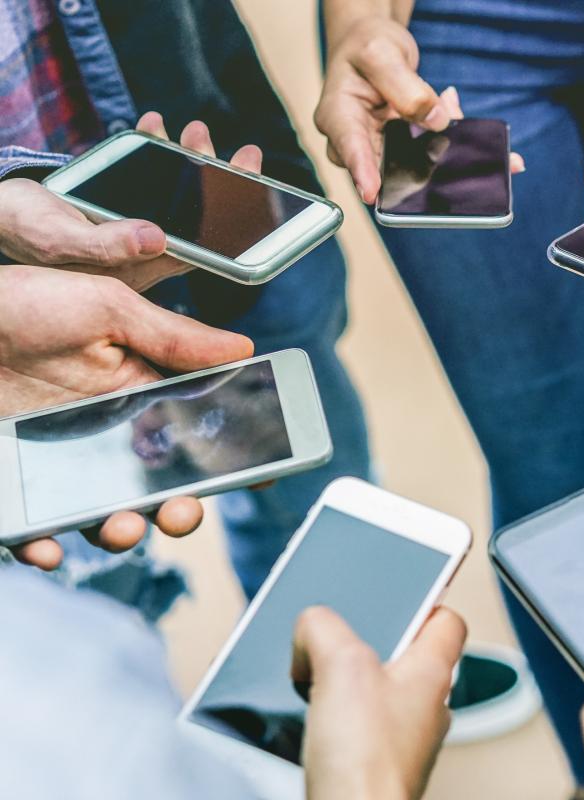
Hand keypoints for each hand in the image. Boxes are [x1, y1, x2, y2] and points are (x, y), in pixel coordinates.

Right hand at [0, 113, 262, 291]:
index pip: (205, 250)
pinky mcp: (121, 204)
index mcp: (141, 268)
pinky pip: (149, 177)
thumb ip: (106, 244)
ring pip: (180, 195)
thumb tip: (155, 237)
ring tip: (196, 131)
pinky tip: (154, 125)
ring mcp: (135, 225)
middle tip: (245, 155)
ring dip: (193, 161)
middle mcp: (146, 249)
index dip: (238, 226)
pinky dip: (155, 148)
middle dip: (227, 184)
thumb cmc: (24, 232)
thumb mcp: (60, 239)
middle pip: (203, 219)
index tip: (257, 195)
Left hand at [0, 264, 252, 568]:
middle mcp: (107, 432)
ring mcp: (62, 462)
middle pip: (163, 486)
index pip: (200, 430)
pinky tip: (49, 548)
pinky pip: (36, 530)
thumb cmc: (19, 304)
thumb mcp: (105, 306)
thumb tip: (242, 347)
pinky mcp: (19, 483)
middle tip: (185, 509)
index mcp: (139, 390)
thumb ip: (173, 335)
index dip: (236, 454)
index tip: (265, 470)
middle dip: (184, 508)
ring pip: (108, 515)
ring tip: (123, 527)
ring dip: (125, 532)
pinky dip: (45, 548)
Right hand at [293, 606, 466, 799]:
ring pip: (376, 692)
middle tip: (332, 640)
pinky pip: (357, 726)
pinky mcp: (376, 764)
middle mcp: (426, 706)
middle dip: (363, 643)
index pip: (447, 620)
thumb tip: (312, 625)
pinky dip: (334, 718)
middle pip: (402, 654)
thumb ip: (324, 628)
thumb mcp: (340, 665)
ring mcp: (403, 738)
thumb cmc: (367, 762)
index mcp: (433, 671)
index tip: (394, 593)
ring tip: (312, 679)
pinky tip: (310, 722)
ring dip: (343, 683)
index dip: (421, 600)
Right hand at [316, 14, 452, 203]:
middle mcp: (353, 139)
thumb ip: (406, 87)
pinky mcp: (397, 149)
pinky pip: (422, 152)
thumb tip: (435, 119)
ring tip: (446, 105)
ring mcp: (376, 147)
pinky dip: (440, 133)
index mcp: (338, 115)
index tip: (372, 192)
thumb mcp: (382, 53)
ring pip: (408, 163)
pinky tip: (448, 106)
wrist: (372, 43)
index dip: (362, 172)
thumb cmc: (367, 45)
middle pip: (381, 167)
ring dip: (433, 143)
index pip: (349, 147)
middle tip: (441, 134)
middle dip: (415, 160)